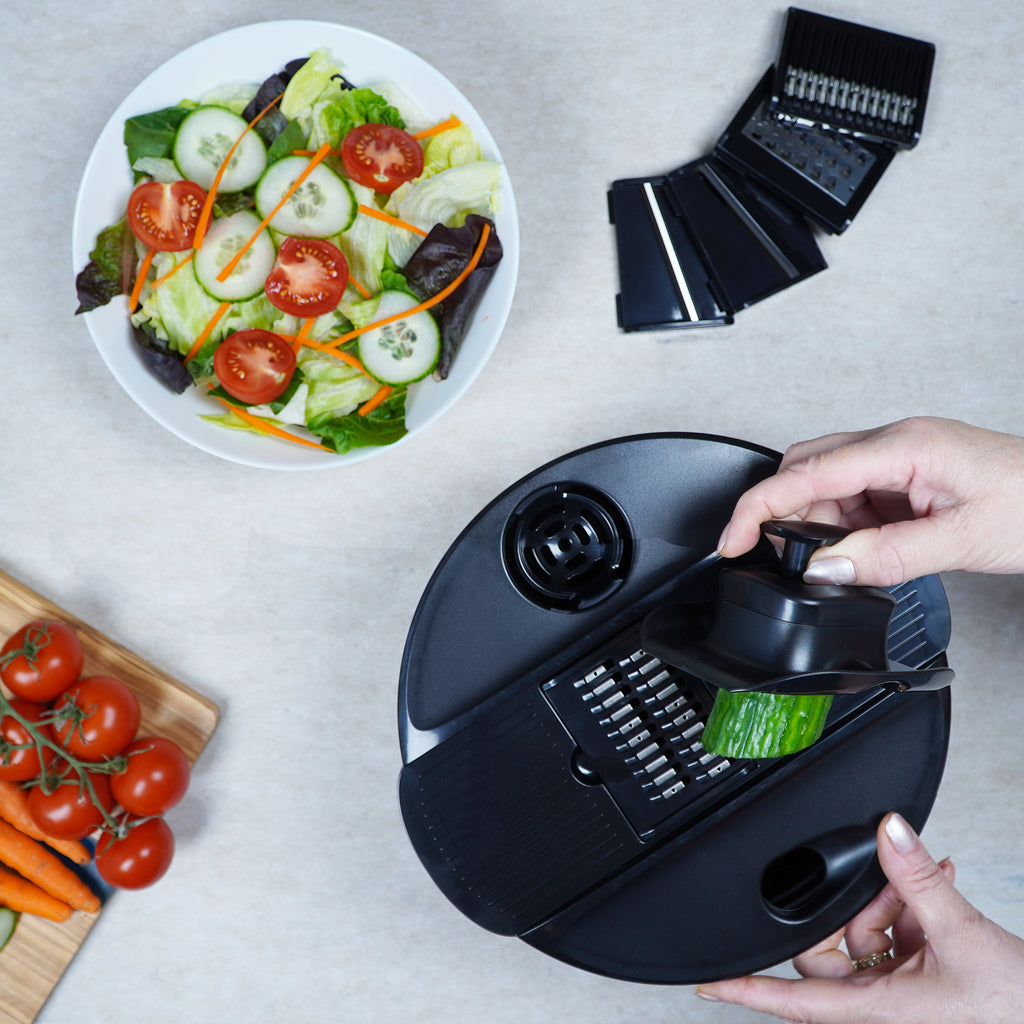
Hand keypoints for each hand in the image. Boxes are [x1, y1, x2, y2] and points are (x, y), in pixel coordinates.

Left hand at [695, 813, 1023, 1022]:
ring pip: (865, 933)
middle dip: (854, 906)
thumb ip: (916, 879)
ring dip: (892, 900)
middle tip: (887, 884)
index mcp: (875, 1010)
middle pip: (829, 947)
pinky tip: (936, 881)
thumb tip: (888, 831)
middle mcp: (881, 1004)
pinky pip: (896, 933)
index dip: (744, 989)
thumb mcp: (960, 934)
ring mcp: (901, 991)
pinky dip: (911, 906)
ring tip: (926, 882)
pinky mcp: (923, 978)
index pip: (791, 999)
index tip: (706, 982)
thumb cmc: (1015, 1008)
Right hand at [716, 417, 1023, 585]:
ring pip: (826, 482)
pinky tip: (860, 547)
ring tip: (841, 560)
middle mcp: (895, 442)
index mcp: (903, 446)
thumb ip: (886, 556)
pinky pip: (853, 495)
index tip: (732, 540)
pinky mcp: (907, 474)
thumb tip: (823, 569)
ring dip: (818, 524)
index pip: (807, 472)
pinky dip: (843, 526)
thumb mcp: (962, 541)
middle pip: (805, 467)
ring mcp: (901, 456)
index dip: (758, 508)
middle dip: (782, 513)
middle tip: (779, 559)